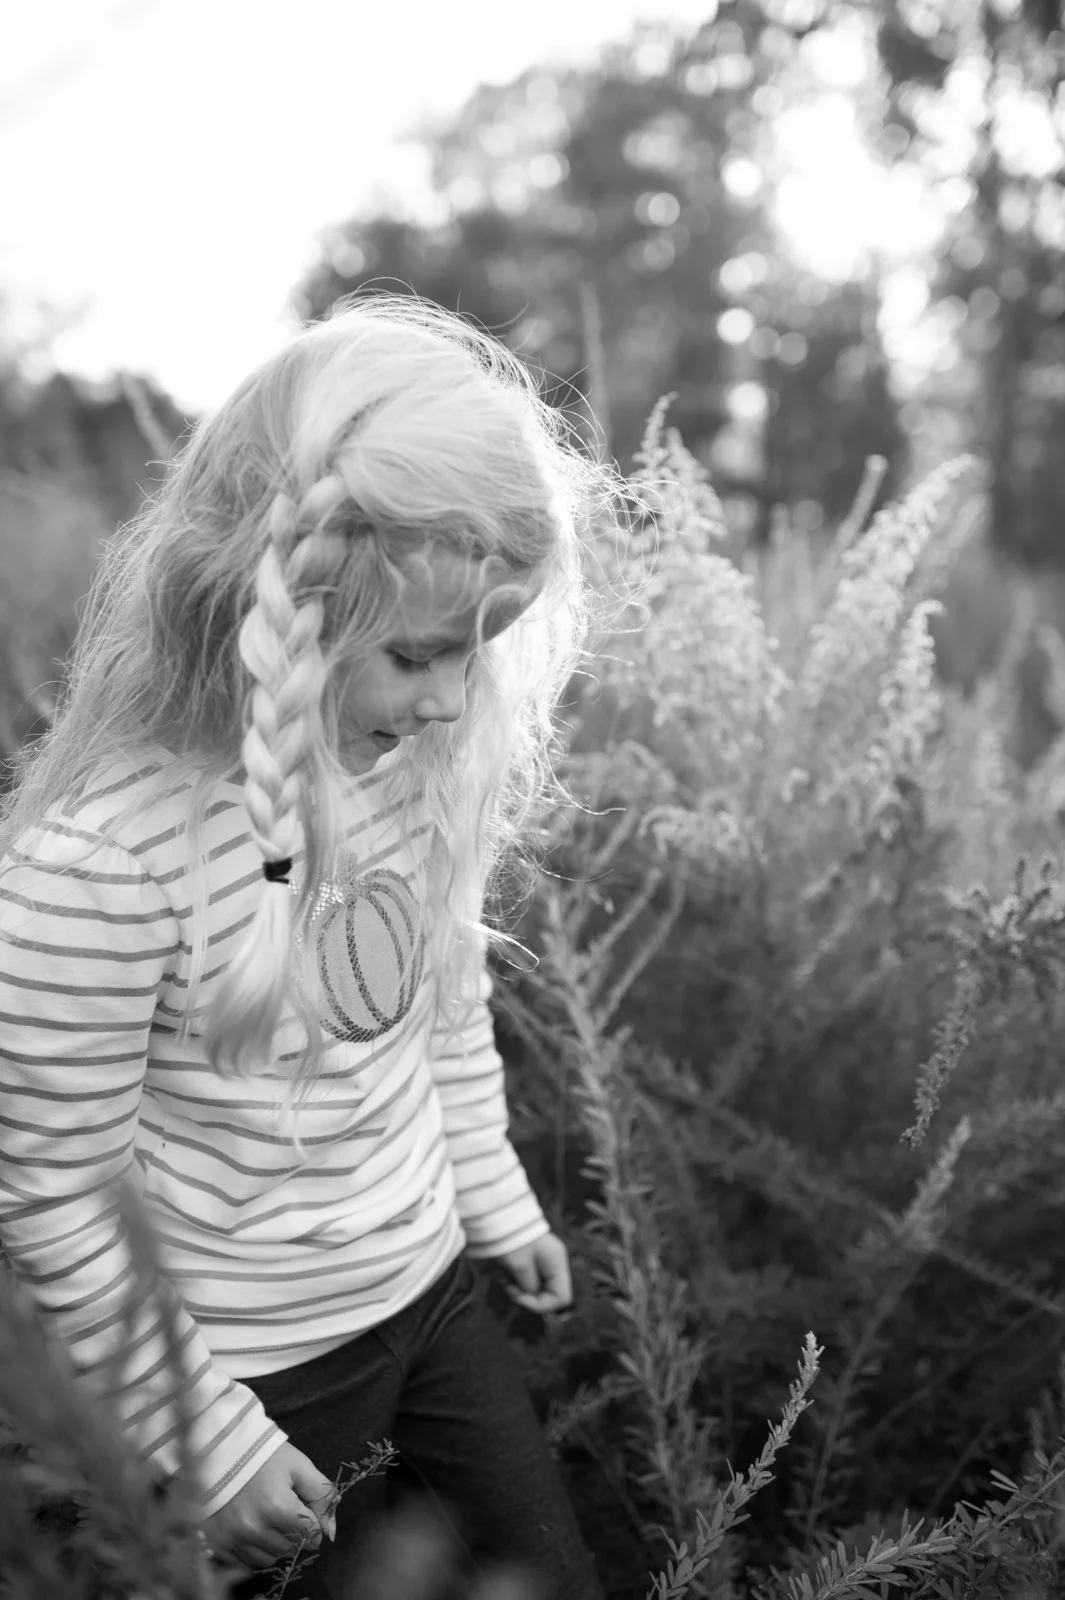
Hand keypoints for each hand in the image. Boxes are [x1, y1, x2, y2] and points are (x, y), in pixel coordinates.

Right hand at [201, 1441, 336, 1572]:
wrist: (221, 1450)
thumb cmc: (264, 1456)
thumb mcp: (299, 1466)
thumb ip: (322, 1495)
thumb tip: (330, 1532)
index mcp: (277, 1506)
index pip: (311, 1534)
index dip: (314, 1523)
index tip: (306, 1511)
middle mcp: (254, 1528)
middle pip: (291, 1547)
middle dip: (296, 1533)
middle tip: (287, 1510)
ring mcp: (234, 1538)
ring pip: (270, 1558)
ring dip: (277, 1543)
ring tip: (270, 1518)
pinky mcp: (219, 1544)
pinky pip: (247, 1561)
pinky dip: (255, 1549)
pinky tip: (253, 1527)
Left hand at [497, 1231, 571, 1314]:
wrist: (499, 1216)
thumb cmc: (511, 1238)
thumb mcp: (519, 1265)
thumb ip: (529, 1286)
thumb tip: (533, 1296)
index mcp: (557, 1263)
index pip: (561, 1298)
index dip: (541, 1305)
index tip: (519, 1298)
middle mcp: (556, 1264)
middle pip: (552, 1295)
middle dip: (530, 1298)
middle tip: (510, 1290)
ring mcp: (547, 1263)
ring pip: (541, 1290)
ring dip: (523, 1292)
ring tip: (506, 1283)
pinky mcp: (536, 1262)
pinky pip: (533, 1282)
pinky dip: (521, 1285)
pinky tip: (507, 1278)